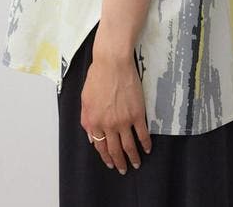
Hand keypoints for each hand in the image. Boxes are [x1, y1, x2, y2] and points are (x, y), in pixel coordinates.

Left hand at [80, 49, 152, 173]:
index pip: (100, 145)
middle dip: (119, 162)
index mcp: (94, 122)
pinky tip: (147, 148)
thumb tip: (91, 137)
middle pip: (114, 150)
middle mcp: (108, 125)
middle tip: (123, 169)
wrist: (112, 63)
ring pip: (129, 146)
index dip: (105, 156)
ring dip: (133, 158)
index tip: (110, 162)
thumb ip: (86, 120)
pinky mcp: (137, 114)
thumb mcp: (85, 100)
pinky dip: (145, 144)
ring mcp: (124, 121)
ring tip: (136, 164)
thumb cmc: (97, 77)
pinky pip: (142, 134)